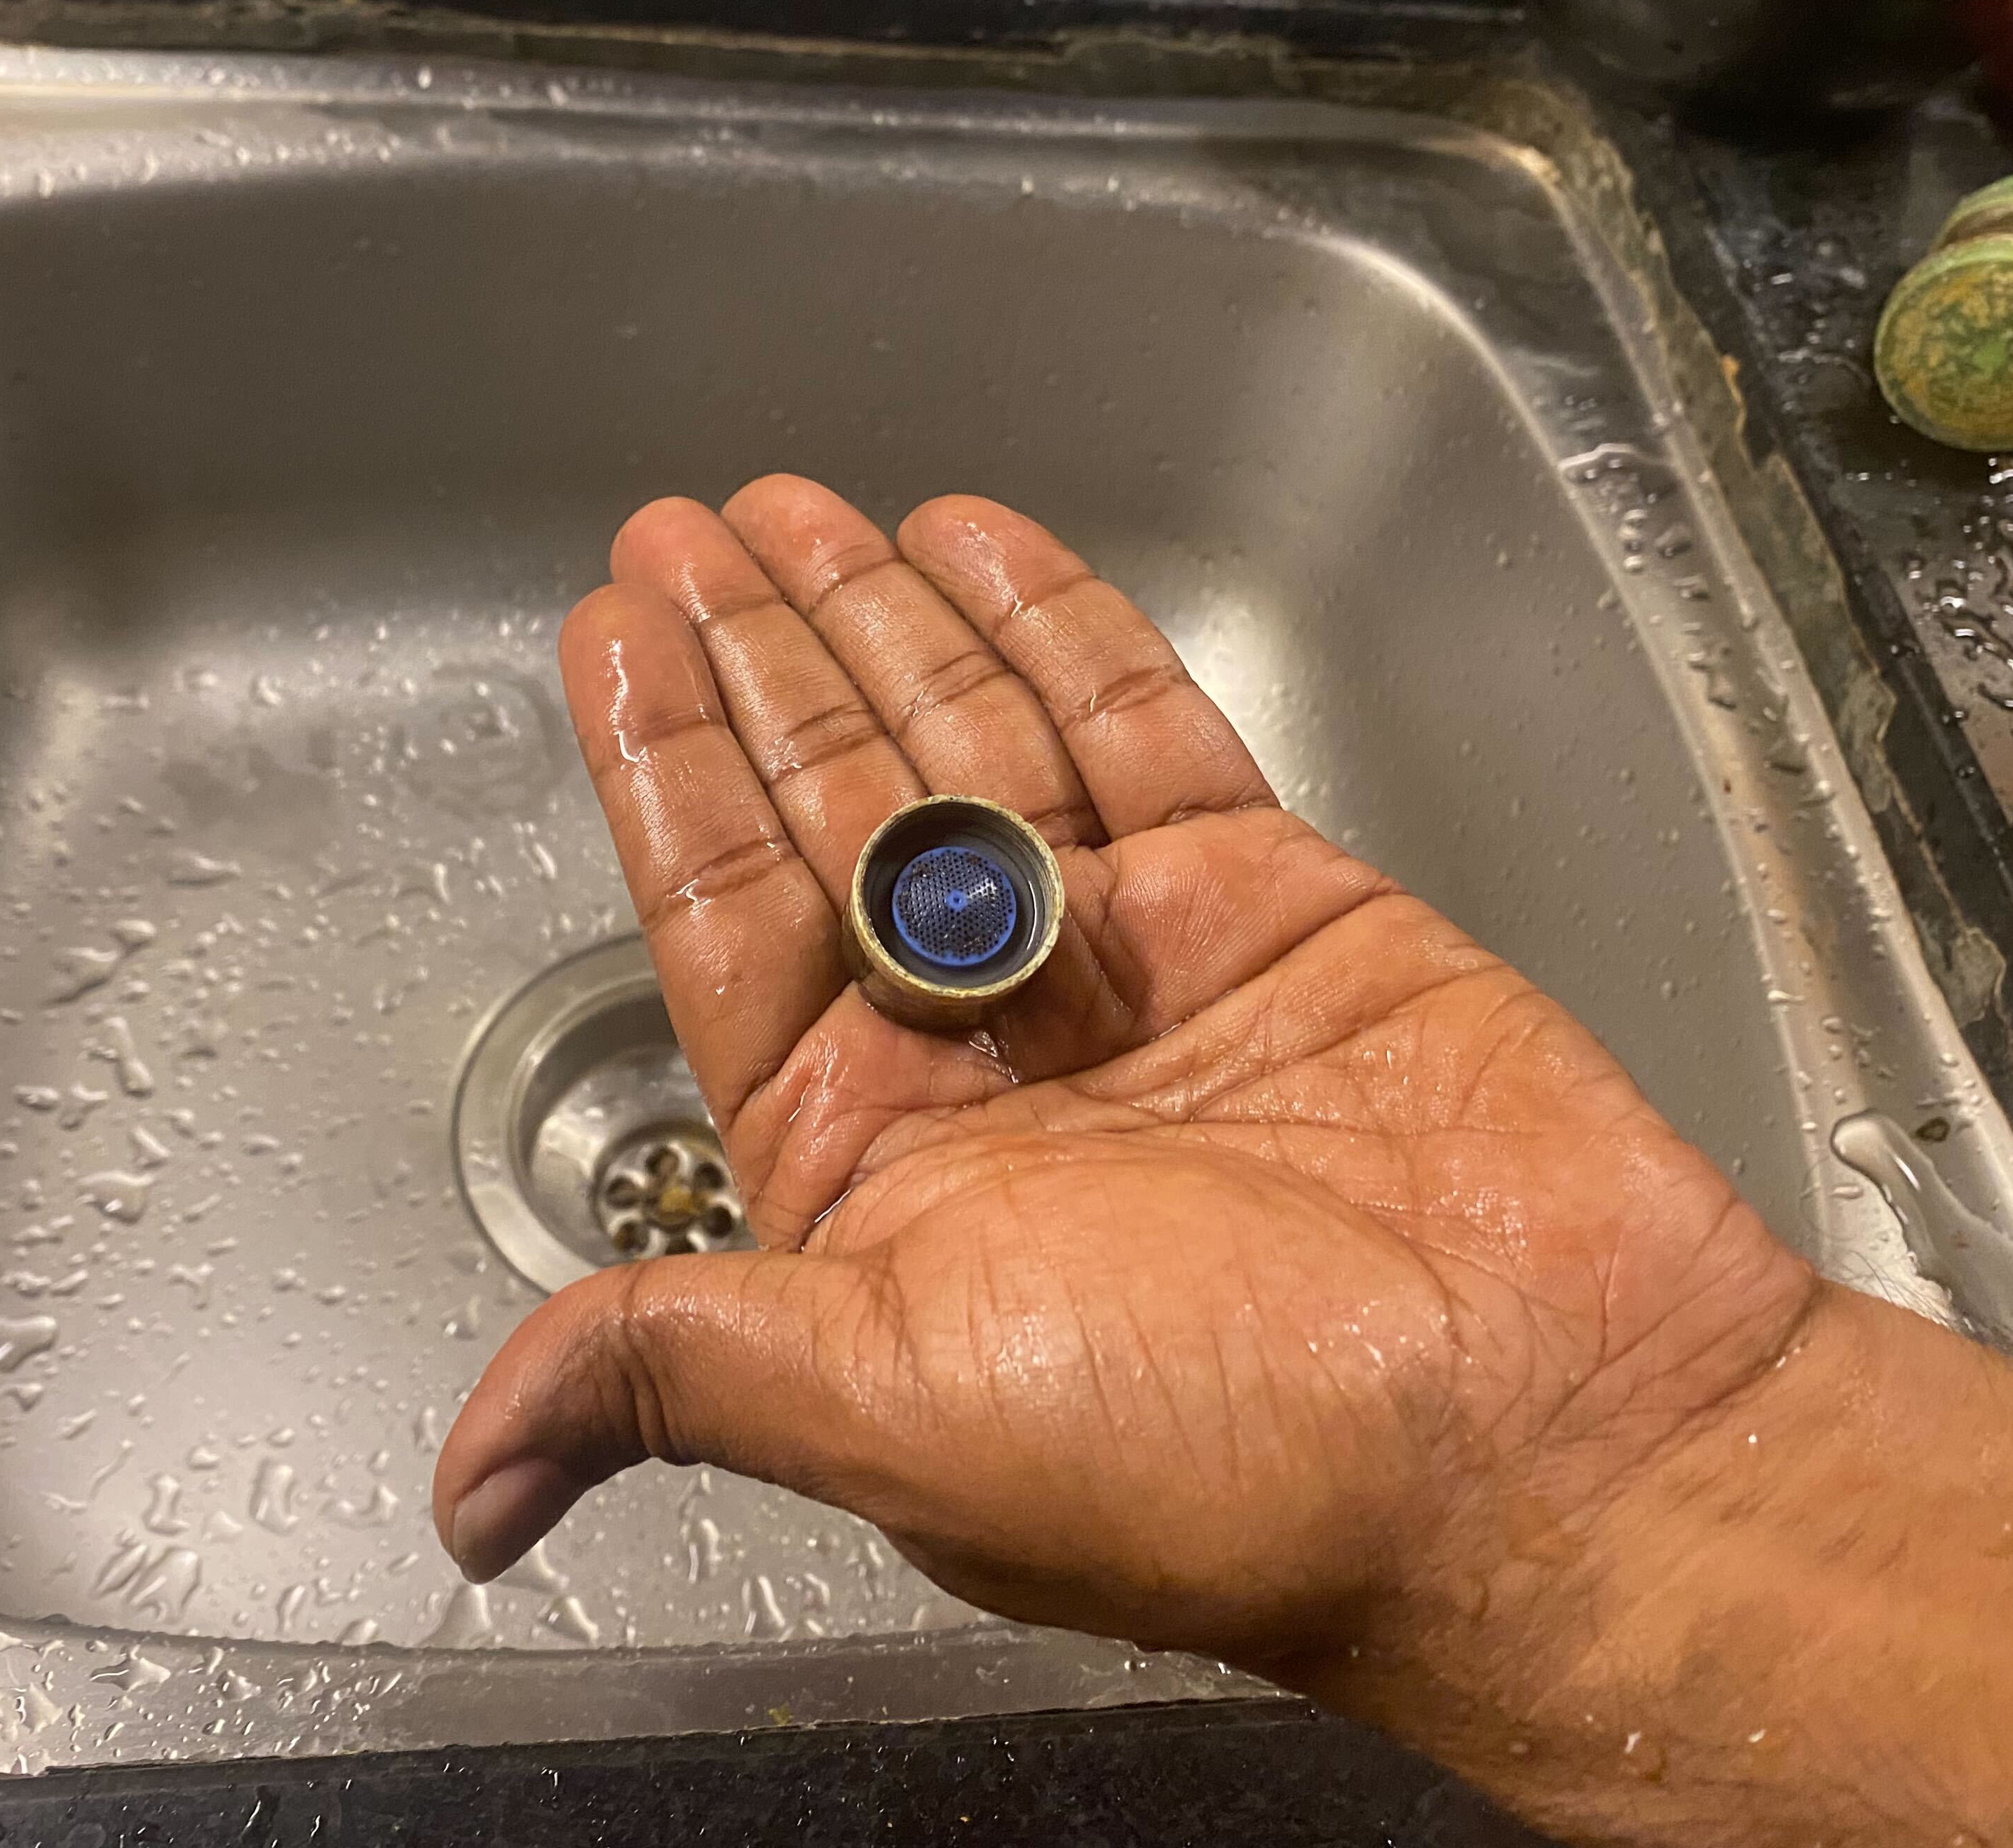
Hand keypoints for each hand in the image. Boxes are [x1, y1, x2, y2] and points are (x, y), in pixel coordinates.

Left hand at [432, 475, 1816, 1709]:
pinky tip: (979, 545)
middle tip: (688, 530)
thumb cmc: (1220, 1457)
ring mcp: (1135, 965)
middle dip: (759, 666)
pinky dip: (1061, 633)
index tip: (608, 631)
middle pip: (838, 807)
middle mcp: (990, 1055)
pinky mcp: (1274, 904)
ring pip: (980, 748)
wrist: (1546, 1436)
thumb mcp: (890, 1414)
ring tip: (797, 511)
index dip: (661, 769)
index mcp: (876, 1166)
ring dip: (885, 625)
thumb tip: (467, 1501)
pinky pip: (1141, 733)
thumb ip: (678, 1369)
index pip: (725, 920)